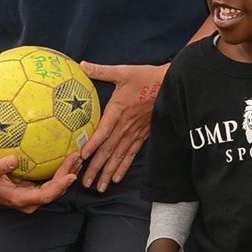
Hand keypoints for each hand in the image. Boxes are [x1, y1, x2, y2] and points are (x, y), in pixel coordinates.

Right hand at [0, 153, 78, 213]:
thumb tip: (14, 159)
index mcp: (21, 199)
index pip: (46, 195)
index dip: (60, 187)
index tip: (72, 175)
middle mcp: (31, 200)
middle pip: (56, 190)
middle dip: (69, 175)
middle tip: (77, 157)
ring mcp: (33, 194)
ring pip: (55, 186)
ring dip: (68, 172)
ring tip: (78, 157)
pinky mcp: (33, 188)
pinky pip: (51, 180)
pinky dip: (60, 170)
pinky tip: (67, 157)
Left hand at [79, 62, 166, 191]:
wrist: (170, 85)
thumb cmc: (145, 77)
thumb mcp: (123, 71)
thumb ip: (101, 71)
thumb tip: (82, 65)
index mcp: (118, 110)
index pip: (103, 130)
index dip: (93, 143)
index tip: (82, 155)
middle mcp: (125, 126)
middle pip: (109, 150)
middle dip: (96, 167)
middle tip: (84, 182)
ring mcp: (135, 133)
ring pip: (119, 156)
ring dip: (108, 172)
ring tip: (98, 187)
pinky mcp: (142, 136)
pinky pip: (131, 154)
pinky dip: (123, 167)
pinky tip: (116, 178)